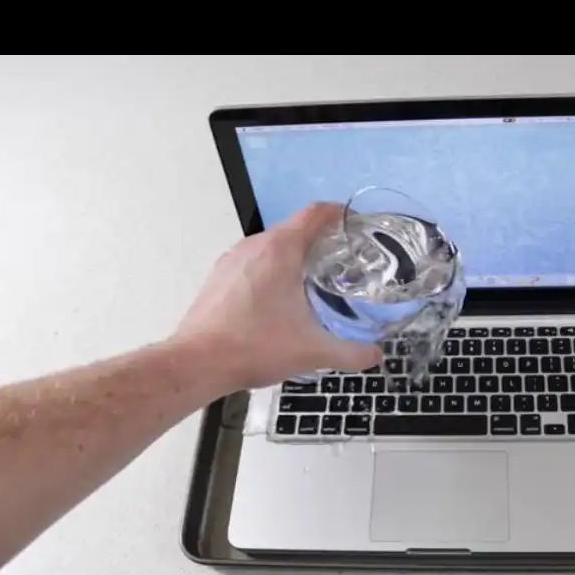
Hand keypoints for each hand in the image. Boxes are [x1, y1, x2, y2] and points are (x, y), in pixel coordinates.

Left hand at [175, 203, 382, 390]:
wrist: (197, 362)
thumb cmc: (256, 347)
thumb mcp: (313, 352)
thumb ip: (351, 353)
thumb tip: (376, 355)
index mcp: (280, 249)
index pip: (316, 212)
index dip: (341, 214)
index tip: (359, 229)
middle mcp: (255, 244)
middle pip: (296, 228)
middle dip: (323, 241)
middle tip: (346, 264)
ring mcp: (232, 259)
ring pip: (273, 245)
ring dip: (296, 256)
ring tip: (316, 283)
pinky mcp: (219, 276)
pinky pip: (254, 262)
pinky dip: (273, 270)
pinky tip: (280, 300)